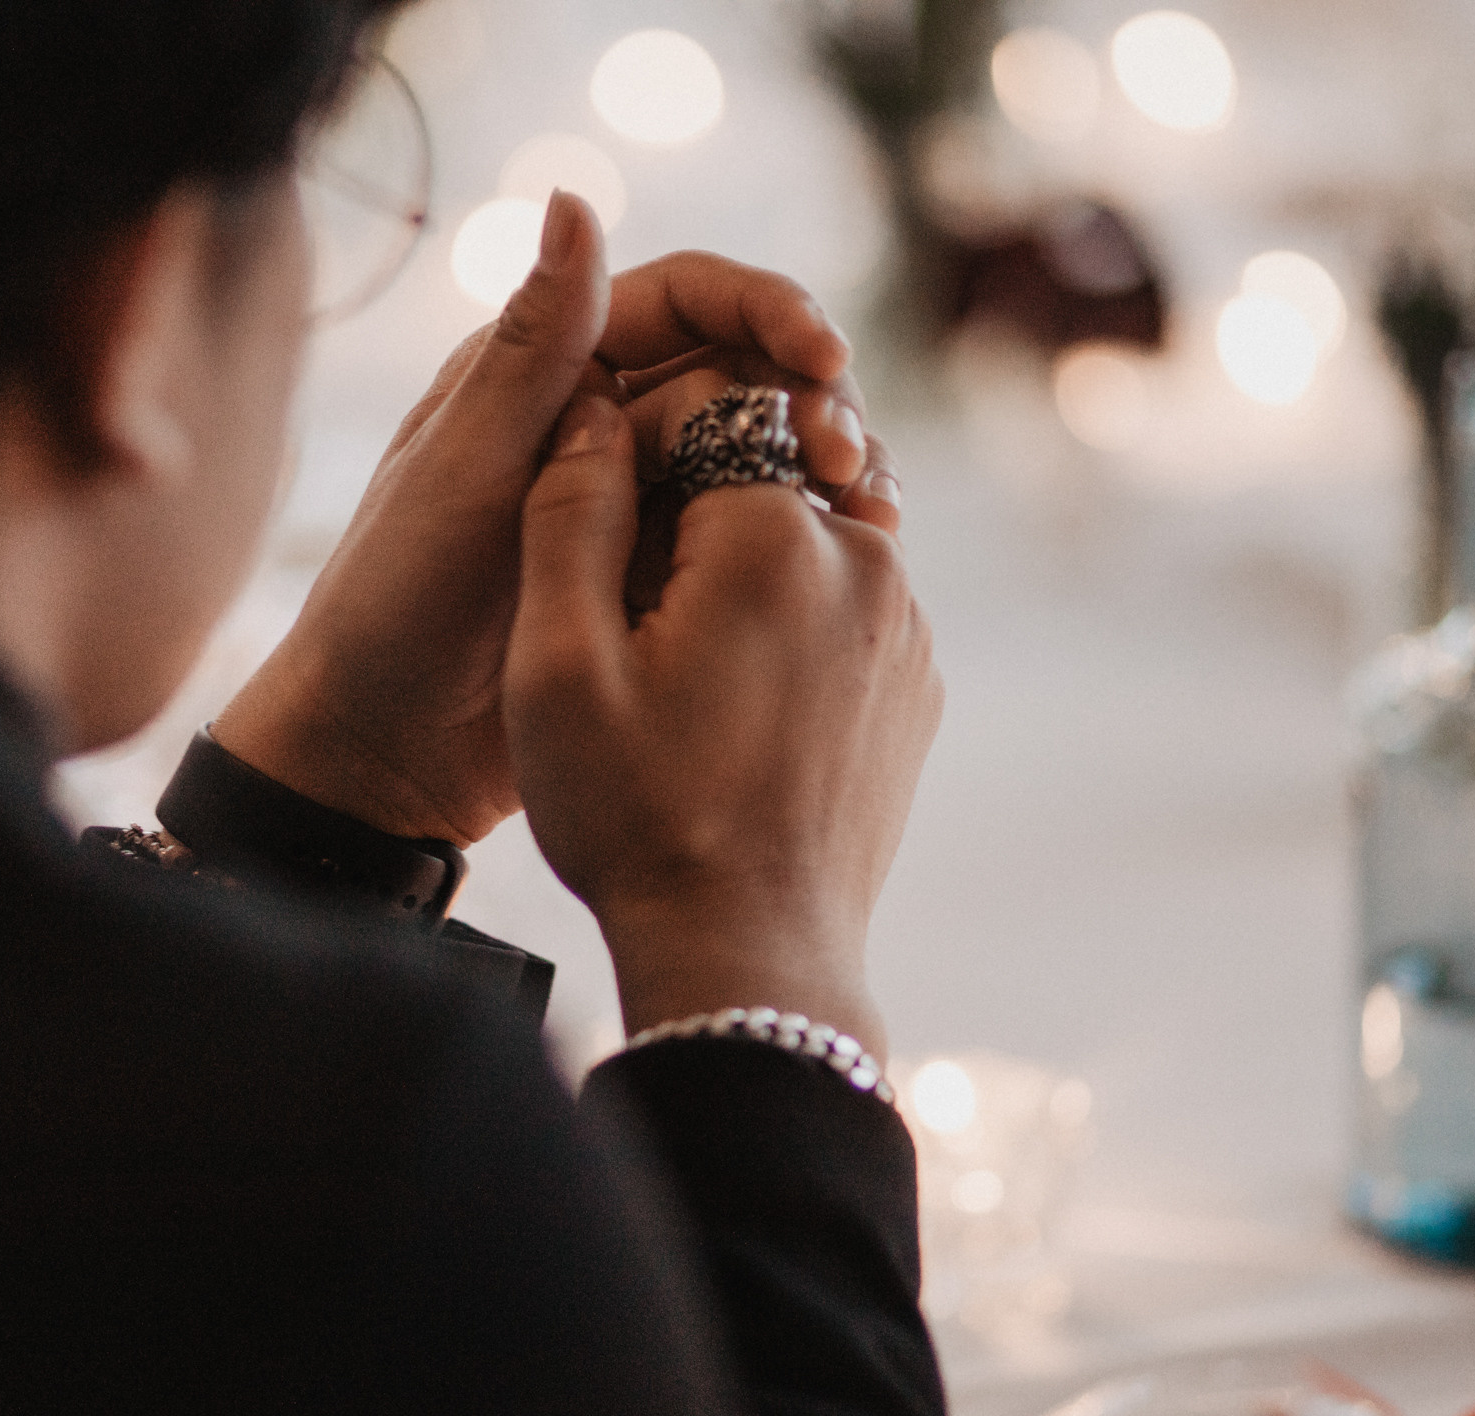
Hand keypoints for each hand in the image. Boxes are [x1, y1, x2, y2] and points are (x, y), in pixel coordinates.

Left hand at [215, 192, 878, 845]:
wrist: (380, 751)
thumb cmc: (393, 605)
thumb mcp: (465, 470)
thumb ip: (531, 349)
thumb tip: (574, 196)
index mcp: (547, 369)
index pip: (688, 300)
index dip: (768, 310)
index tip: (826, 357)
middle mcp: (600, 421)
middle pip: (743, 370)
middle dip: (809, 396)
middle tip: (843, 457)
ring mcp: (636, 501)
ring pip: (758, 453)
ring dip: (817, 466)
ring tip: (863, 506)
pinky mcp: (659, 577)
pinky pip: (750, 535)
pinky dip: (804, 536)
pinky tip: (852, 558)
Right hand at [503, 395, 941, 1054]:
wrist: (747, 952)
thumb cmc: (637, 817)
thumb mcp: (556, 663)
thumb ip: (568, 510)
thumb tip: (597, 403)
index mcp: (776, 534)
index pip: (702, 416)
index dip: (633, 470)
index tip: (599, 555)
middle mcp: (867, 559)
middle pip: (761, 472)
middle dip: (692, 522)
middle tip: (636, 631)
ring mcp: (906, 626)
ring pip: (806, 540)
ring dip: (743, 577)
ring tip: (686, 678)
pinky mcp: (917, 683)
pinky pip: (844, 609)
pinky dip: (790, 630)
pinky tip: (737, 711)